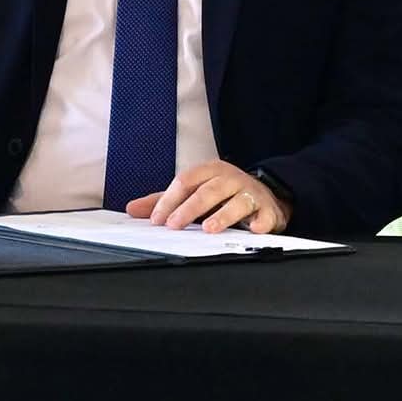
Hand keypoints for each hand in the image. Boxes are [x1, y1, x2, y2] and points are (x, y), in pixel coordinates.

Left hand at [128, 160, 289, 233]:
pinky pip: (266, 215)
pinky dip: (260, 222)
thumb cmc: (222, 194)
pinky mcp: (269, 210)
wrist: (264, 196)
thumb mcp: (193, 192)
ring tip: (209, 228)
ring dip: (223, 215)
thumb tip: (132, 208)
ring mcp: (251, 193)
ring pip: (236, 201)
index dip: (169, 200)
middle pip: (208, 190)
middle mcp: (230, 178)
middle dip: (190, 208)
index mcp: (209, 171)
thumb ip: (164, 200)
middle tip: (174, 224)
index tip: (157, 219)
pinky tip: (253, 229)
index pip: (185, 182)